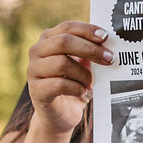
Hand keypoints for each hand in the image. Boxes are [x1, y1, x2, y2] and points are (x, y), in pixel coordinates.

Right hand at [27, 21, 113, 136]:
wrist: (60, 114)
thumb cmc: (74, 84)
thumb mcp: (83, 64)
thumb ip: (90, 51)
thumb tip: (109, 42)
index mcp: (48, 39)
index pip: (67, 27)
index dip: (87, 30)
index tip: (105, 37)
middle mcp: (37, 51)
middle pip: (63, 42)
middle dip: (90, 49)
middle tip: (109, 59)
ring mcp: (33, 70)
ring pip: (62, 63)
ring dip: (83, 73)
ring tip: (91, 82)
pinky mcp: (36, 90)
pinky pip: (59, 84)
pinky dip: (76, 88)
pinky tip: (83, 92)